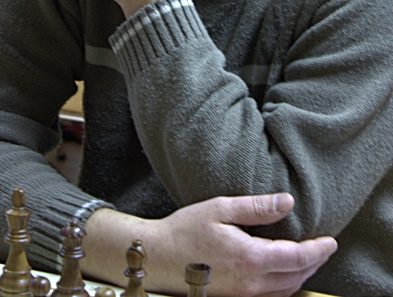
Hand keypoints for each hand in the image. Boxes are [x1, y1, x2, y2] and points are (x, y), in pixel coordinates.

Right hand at [82, 194, 336, 296]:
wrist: (157, 257)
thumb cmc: (185, 230)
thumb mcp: (220, 208)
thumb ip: (256, 208)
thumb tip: (288, 202)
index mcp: (250, 257)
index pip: (297, 258)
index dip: (318, 250)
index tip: (331, 241)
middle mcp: (250, 283)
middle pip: (295, 278)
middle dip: (314, 263)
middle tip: (323, 247)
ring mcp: (242, 295)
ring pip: (284, 291)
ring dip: (301, 276)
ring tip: (308, 258)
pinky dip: (284, 287)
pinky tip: (282, 274)